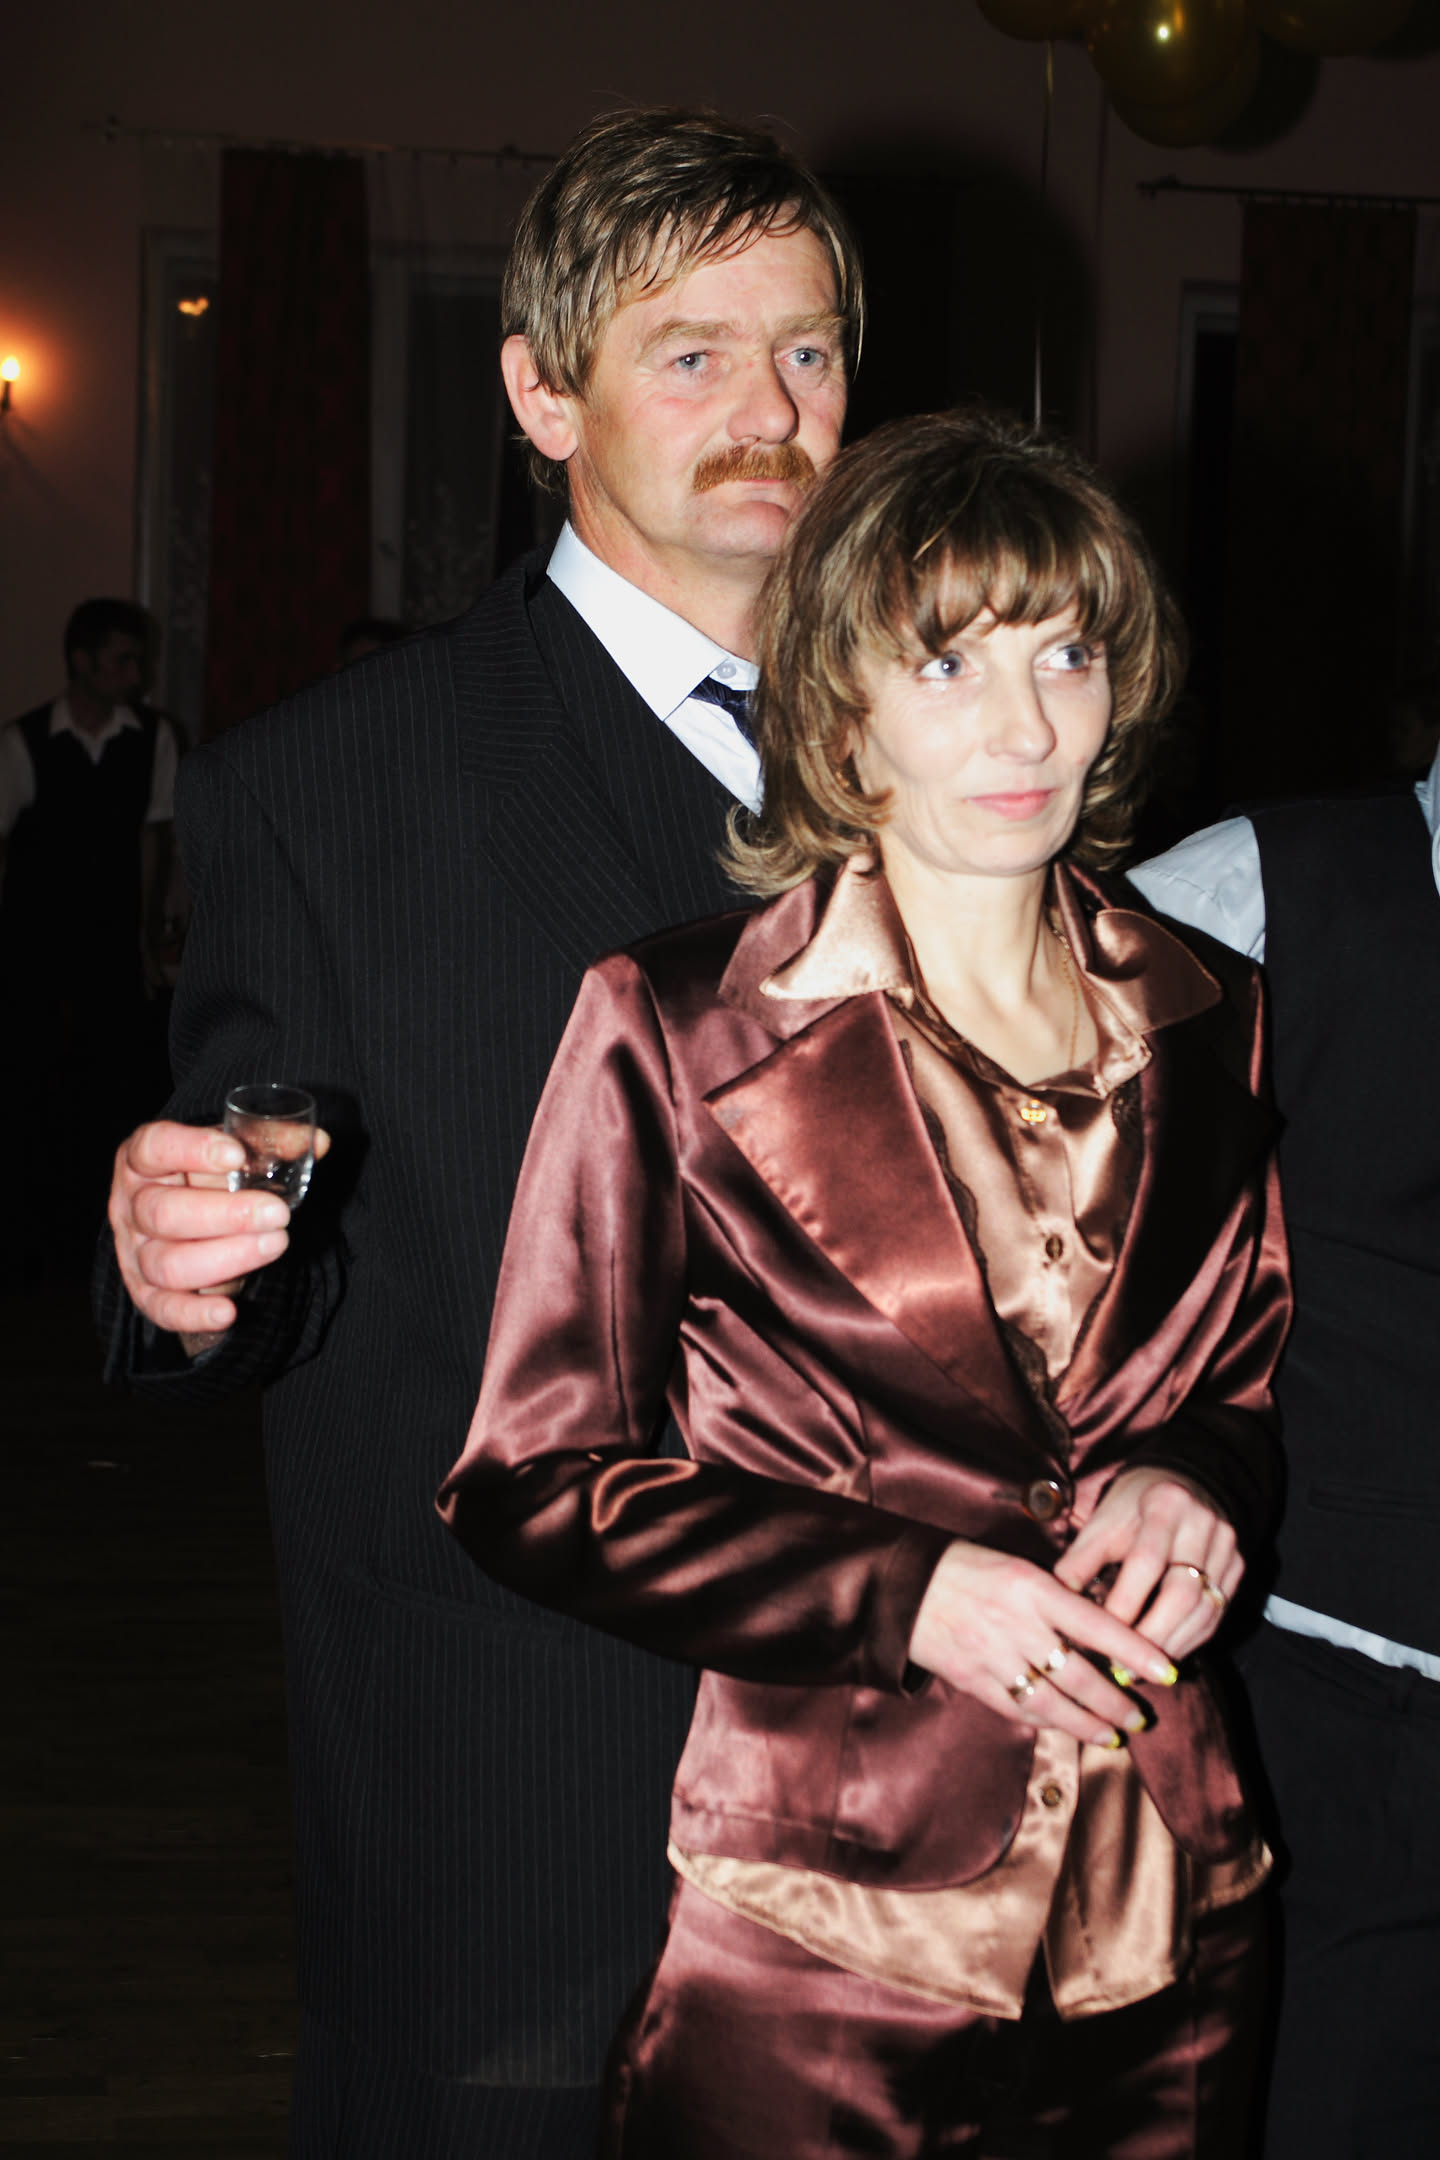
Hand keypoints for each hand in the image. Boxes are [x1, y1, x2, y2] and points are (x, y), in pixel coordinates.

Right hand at [109, 1118, 330, 1343]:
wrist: (193, 1224)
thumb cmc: (211, 1180)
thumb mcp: (234, 1154)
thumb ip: (271, 1144)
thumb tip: (317, 1143)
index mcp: (144, 1159)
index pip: (154, 1147)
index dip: (191, 1150)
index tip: (237, 1156)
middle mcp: (131, 1205)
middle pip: (164, 1213)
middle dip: (227, 1215)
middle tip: (278, 1214)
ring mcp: (134, 1251)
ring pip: (166, 1262)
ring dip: (225, 1258)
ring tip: (274, 1245)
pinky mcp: (145, 1292)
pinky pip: (163, 1308)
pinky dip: (194, 1314)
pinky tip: (227, 1312)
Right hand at [908, 1538, 1180, 1748]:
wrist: (906, 1585)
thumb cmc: (968, 1568)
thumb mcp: (1018, 1569)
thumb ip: (1056, 1600)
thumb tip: (1100, 1635)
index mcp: (1033, 1588)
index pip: (1098, 1625)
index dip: (1136, 1651)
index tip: (1168, 1672)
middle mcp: (1017, 1625)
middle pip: (1079, 1676)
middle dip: (1116, 1702)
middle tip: (1142, 1718)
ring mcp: (993, 1656)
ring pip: (1052, 1702)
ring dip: (1087, 1724)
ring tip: (1114, 1737)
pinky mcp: (972, 1680)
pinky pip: (1017, 1708)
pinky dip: (1045, 1722)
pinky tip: (1066, 1729)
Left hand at [1056, 1467, 1241, 1667]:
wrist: (1179, 1484)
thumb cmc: (1131, 1507)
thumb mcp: (1102, 1523)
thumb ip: (1079, 1561)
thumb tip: (1057, 1608)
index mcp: (1165, 1504)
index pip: (1146, 1562)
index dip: (1124, 1602)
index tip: (1099, 1633)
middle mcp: (1204, 1524)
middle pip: (1183, 1592)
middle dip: (1151, 1635)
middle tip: (1123, 1664)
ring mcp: (1226, 1547)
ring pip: (1205, 1609)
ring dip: (1172, 1645)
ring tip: (1140, 1668)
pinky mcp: (1237, 1567)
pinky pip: (1217, 1614)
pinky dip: (1191, 1639)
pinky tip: (1165, 1656)